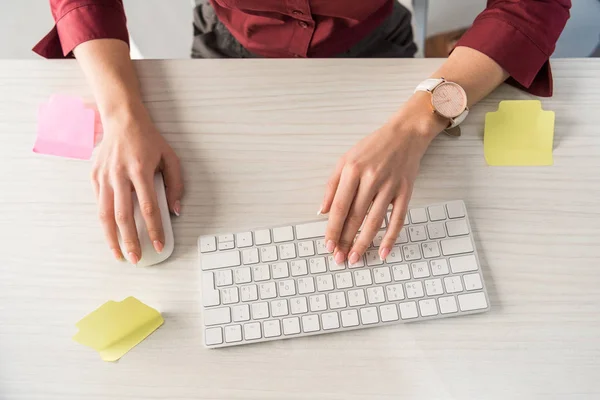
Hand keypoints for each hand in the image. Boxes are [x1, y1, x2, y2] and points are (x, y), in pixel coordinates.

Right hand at [91, 105, 182, 263]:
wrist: (122, 119)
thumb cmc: (148, 139)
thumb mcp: (170, 157)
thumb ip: (175, 184)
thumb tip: (176, 210)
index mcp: (141, 169)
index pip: (148, 207)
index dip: (154, 229)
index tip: (159, 245)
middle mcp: (120, 174)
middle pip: (124, 216)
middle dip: (131, 241)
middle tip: (137, 258)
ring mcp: (104, 176)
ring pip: (105, 214)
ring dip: (112, 238)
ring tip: (119, 254)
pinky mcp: (95, 176)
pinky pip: (99, 204)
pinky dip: (105, 222)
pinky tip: (111, 235)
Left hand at [320, 94, 445, 264]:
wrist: (405, 134)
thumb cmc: (372, 147)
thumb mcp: (345, 159)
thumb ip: (332, 185)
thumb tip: (321, 211)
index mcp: (353, 170)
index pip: (339, 206)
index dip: (333, 228)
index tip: (328, 245)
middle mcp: (371, 178)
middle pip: (356, 216)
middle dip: (346, 240)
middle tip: (339, 258)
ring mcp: (390, 185)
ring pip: (375, 221)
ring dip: (364, 242)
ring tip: (355, 258)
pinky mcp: (406, 191)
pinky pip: (398, 218)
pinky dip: (391, 237)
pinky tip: (383, 251)